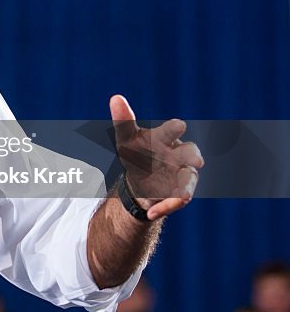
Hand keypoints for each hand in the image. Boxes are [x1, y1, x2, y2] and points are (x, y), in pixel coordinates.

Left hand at [110, 95, 203, 220]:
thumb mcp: (126, 139)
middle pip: (191, 152)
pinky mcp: (179, 192)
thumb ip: (123, 120)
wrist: (139, 179)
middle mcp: (179, 154)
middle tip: (196, 161)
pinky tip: (151, 213)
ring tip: (182, 197)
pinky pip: (177, 200)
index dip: (175, 128)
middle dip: (193, 157)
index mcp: (166, 137)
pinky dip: (165, 207)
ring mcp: (182, 174)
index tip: (178, 125)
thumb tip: (115, 97)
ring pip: (188, 180)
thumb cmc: (136, 153)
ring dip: (185, 188)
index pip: (174, 129)